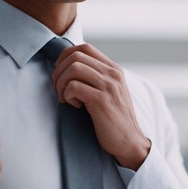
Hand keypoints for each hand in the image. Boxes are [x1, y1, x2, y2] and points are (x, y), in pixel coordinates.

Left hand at [52, 44, 150, 170]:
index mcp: (114, 69)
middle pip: (75, 56)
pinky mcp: (102, 100)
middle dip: (59, 71)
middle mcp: (112, 74)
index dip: (66, 56)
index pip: (85, 47)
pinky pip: (74, 86)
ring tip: (64, 98)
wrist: (129, 141)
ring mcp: (108, 86)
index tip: (61, 73)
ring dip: (61, 83)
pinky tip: (73, 105)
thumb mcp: (110, 92)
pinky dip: (67, 95)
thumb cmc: (114, 119)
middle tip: (58, 88)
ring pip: (73, 68)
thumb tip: (70, 67)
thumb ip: (97, 77)